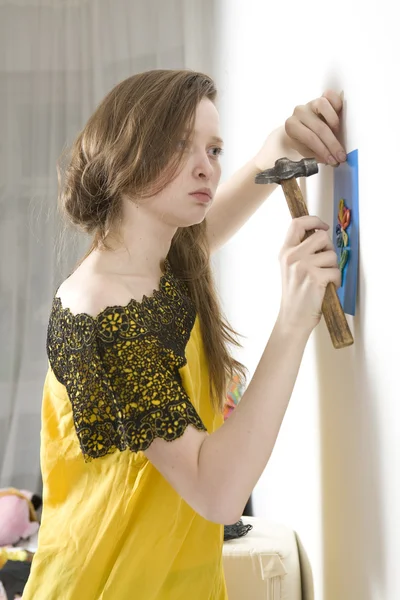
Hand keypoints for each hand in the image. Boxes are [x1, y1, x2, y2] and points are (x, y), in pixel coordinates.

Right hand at [277, 216, 340, 335]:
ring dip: (333, 267)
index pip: (297, 223)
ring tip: (323, 279)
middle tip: (325, 263)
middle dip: (328, 249)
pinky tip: (327, 288)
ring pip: (331, 255)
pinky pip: (336, 271)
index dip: (313, 220)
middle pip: (321, 236)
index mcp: (284, 251)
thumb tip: (320, 234)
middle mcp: (292, 256)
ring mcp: (303, 266)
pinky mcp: (315, 277)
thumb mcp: (289, 268)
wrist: (293, 318)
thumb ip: (300, 250)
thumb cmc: (295, 294)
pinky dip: (336, 281)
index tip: (322, 227)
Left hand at [284, 90, 345, 165]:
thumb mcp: (305, 152)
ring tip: (338, 134)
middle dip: (332, 144)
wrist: (302, 130)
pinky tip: (339, 116)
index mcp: (291, 126)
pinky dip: (336, 105)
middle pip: (319, 127)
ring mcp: (310, 103)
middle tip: (341, 156)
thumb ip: (316, 156)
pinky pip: (330, 96)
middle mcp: (299, 112)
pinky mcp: (321, 97)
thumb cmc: (303, 143)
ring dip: (334, 122)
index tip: (333, 161)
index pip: (310, 138)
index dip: (323, 150)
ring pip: (323, 105)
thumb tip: (332, 161)